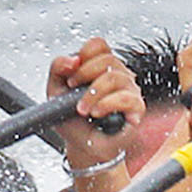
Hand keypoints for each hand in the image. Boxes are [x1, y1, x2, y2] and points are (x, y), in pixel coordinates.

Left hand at [48, 36, 141, 167]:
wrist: (82, 145)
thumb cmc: (73, 118)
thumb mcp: (55, 91)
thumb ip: (57, 68)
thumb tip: (72, 59)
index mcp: (101, 67)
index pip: (99, 45)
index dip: (84, 55)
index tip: (72, 75)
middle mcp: (118, 74)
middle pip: (108, 59)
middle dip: (85, 74)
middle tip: (73, 90)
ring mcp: (130, 90)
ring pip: (115, 78)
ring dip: (93, 94)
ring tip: (83, 110)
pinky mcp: (137, 108)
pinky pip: (126, 98)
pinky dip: (108, 104)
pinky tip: (97, 113)